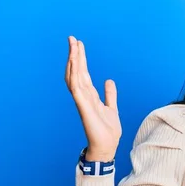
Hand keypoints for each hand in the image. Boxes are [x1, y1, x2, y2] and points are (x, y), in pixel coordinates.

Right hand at [64, 36, 120, 160]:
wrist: (107, 147)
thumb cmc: (107, 131)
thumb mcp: (111, 108)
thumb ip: (109, 94)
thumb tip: (108, 80)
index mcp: (90, 96)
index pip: (83, 73)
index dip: (81, 59)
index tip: (79, 44)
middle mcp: (84, 97)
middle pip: (77, 72)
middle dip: (75, 55)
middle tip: (72, 38)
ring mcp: (82, 102)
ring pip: (75, 77)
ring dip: (74, 61)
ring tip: (73, 46)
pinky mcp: (84, 108)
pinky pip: (77, 89)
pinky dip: (75, 76)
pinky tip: (75, 65)